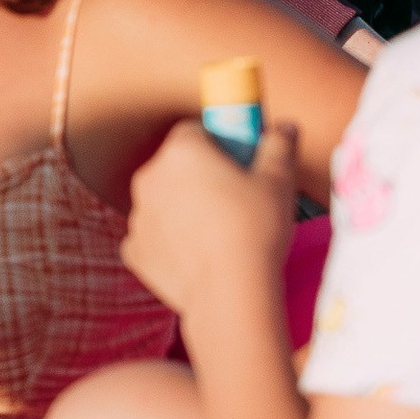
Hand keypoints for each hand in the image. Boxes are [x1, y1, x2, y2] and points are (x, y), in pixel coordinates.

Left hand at [121, 116, 297, 322]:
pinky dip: (171, 243)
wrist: (231, 291)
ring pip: (163, 202)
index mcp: (180, 152)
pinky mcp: (134, 251)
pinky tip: (199, 256)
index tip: (238, 159)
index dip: (218, 142)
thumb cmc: (256, 229)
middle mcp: (149, 178)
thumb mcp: (279, 181)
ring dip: (183, 209)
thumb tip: (284, 127)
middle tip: (234, 198)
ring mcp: (137, 217)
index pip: (194, 131)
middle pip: (175, 167)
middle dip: (199, 176)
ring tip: (220, 232)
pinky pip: (153, 237)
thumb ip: (278, 146)